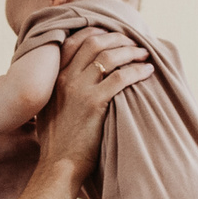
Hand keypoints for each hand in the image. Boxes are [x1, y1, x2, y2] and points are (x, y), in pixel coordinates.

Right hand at [37, 29, 152, 177]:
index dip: (95, 33)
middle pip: (93, 43)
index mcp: (54, 78)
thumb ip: (60, 90)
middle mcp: (65, 79)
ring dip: (130, 51)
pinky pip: (121, 77)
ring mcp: (79, 90)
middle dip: (117, 39)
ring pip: (109, 57)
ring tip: (144, 54)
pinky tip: (148, 71)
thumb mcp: (50, 108)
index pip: (73, 42)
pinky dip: (137, 70)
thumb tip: (76, 81)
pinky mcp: (94, 103)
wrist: (59, 165)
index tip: (112, 35)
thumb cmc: (58, 141)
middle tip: (132, 42)